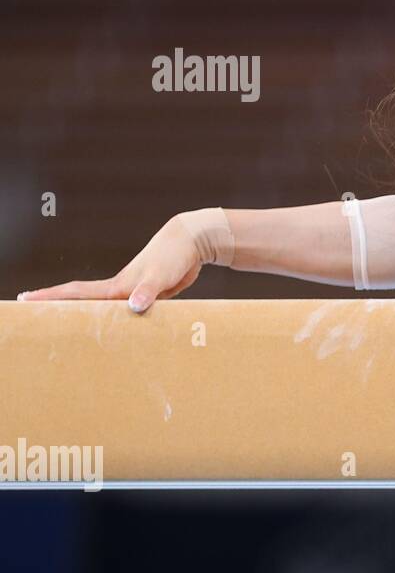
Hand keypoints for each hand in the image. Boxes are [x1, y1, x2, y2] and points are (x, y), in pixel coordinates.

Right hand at [16, 215, 204, 312]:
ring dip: (86, 316)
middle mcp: (119, 290)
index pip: (76, 293)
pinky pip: (129, 313)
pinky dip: (118, 321)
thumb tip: (134, 306)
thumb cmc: (173, 256)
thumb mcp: (160, 275)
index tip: (24, 299)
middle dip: (57, 307)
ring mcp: (132, 293)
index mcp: (116, 287)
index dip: (50, 297)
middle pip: (82, 301)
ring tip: (67, 326)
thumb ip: (147, 291)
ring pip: (105, 309)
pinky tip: (118, 329)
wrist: (191, 243)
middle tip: (31, 312)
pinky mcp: (149, 297)